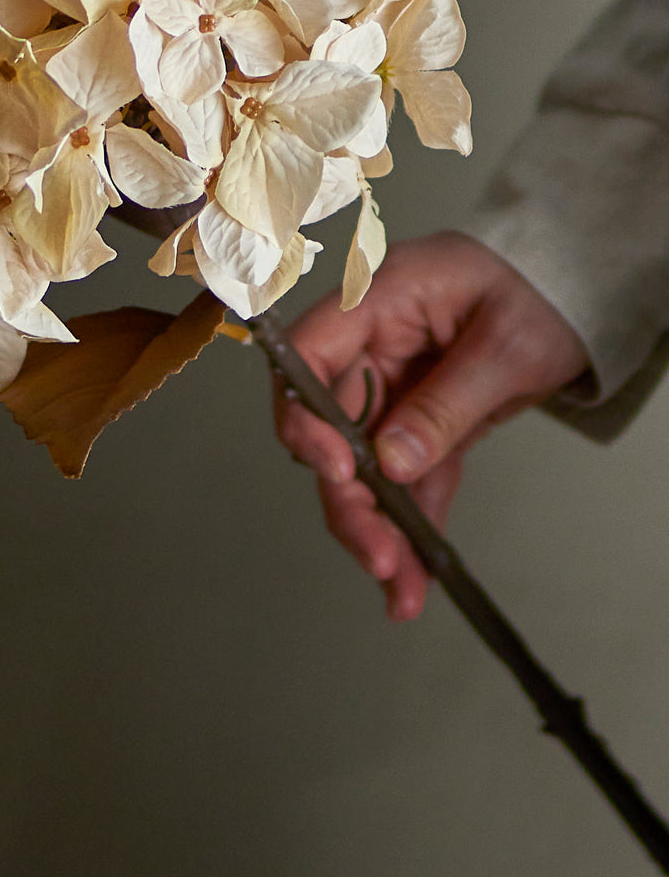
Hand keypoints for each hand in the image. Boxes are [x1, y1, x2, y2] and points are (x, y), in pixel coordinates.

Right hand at [274, 232, 589, 619]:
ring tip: (400, 584)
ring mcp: (387, 384)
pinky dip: (410, 521)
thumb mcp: (505, 345)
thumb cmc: (538, 292)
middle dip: (347, 497)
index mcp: (378, 300)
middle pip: (328, 427)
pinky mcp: (413, 419)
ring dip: (375, 526)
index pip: (308, 354)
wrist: (570, 298)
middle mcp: (369, 345)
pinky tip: (418, 569)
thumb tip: (392, 461)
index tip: (336, 469)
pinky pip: (404, 476)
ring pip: (361, 464)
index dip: (306, 415)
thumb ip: (446, 403)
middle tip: (377, 554)